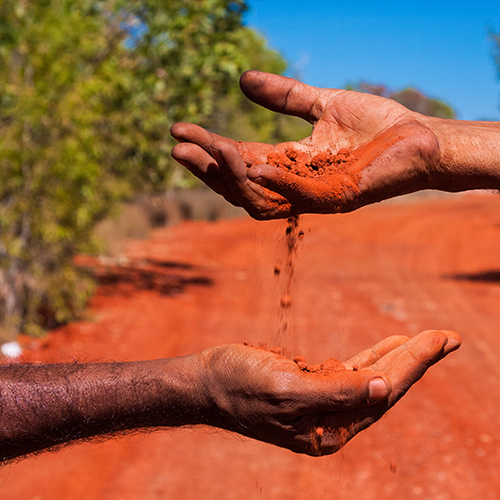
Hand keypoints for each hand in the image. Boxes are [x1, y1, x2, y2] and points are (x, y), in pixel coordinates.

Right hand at [171, 71, 440, 218]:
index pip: (238, 160)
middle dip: (208, 169)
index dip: (208, 148)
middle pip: (240, 186)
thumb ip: (284, 98)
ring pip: (261, 199)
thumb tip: (241, 80)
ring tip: (211, 149)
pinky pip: (300, 197)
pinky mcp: (339, 198)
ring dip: (234, 178)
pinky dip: (275, 183)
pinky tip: (252, 163)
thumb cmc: (376, 126)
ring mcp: (315, 196)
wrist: (422, 138)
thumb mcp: (321, 105)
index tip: (178, 130)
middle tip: (178, 148)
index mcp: (289, 164)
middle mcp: (296, 185)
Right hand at [200, 329, 459, 455]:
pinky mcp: (311, 387)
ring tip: (428, 339)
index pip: (382, 393)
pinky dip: (372, 357)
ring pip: (371, 378)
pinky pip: (351, 371)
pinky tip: (389, 346)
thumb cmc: (238, 384)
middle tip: (448, 337)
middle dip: (416, 360)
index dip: (413, 364)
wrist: (206, 382)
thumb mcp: (285, 389)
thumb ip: (335, 392)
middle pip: (383, 387)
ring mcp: (322, 404)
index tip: (439, 339)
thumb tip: (383, 389)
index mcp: (328, 429)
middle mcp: (330, 421)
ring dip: (400, 357)